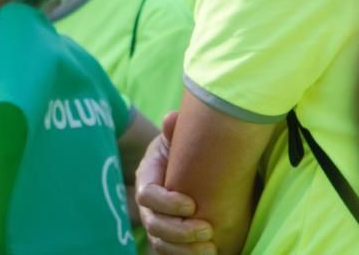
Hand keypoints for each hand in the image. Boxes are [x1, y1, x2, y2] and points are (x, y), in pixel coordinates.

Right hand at [137, 111, 216, 254]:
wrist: (192, 169)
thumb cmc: (185, 152)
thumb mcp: (179, 138)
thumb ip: (175, 131)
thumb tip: (172, 118)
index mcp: (148, 177)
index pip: (147, 195)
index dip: (167, 203)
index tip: (193, 204)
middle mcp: (148, 205)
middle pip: (153, 224)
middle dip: (180, 231)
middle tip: (207, 230)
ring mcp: (157, 223)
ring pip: (160, 244)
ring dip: (184, 250)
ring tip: (211, 248)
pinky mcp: (168, 239)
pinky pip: (168, 254)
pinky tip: (208, 254)